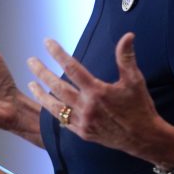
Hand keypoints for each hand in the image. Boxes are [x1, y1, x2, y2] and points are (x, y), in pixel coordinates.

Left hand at [27, 32, 173, 161]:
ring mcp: (83, 121)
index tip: (47, 42)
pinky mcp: (83, 132)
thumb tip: (128, 36)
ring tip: (30, 84)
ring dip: (41, 94)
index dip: (58, 53)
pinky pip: (63, 121)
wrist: (143, 137)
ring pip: (55, 106)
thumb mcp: (135, 80)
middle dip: (41, 72)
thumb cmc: (139, 107)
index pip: (72, 68)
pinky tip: (47, 104)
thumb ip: (126, 57)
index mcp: (97, 92)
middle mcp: (86, 107)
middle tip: (30, 61)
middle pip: (57, 86)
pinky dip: (53, 111)